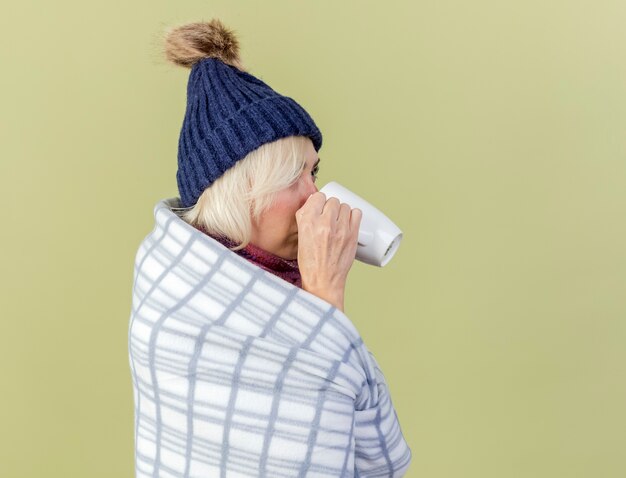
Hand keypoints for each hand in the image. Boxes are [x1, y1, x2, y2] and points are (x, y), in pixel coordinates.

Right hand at [295, 192, 361, 311]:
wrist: (324, 281)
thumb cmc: (311, 263)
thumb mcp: (300, 238)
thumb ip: (305, 218)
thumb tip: (313, 203)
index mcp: (307, 222)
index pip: (317, 197)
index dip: (319, 203)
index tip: (319, 209)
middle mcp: (323, 223)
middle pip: (332, 201)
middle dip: (330, 208)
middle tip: (329, 219)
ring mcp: (340, 229)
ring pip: (344, 206)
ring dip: (341, 212)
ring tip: (338, 223)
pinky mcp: (352, 234)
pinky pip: (356, 213)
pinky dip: (352, 216)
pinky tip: (347, 224)